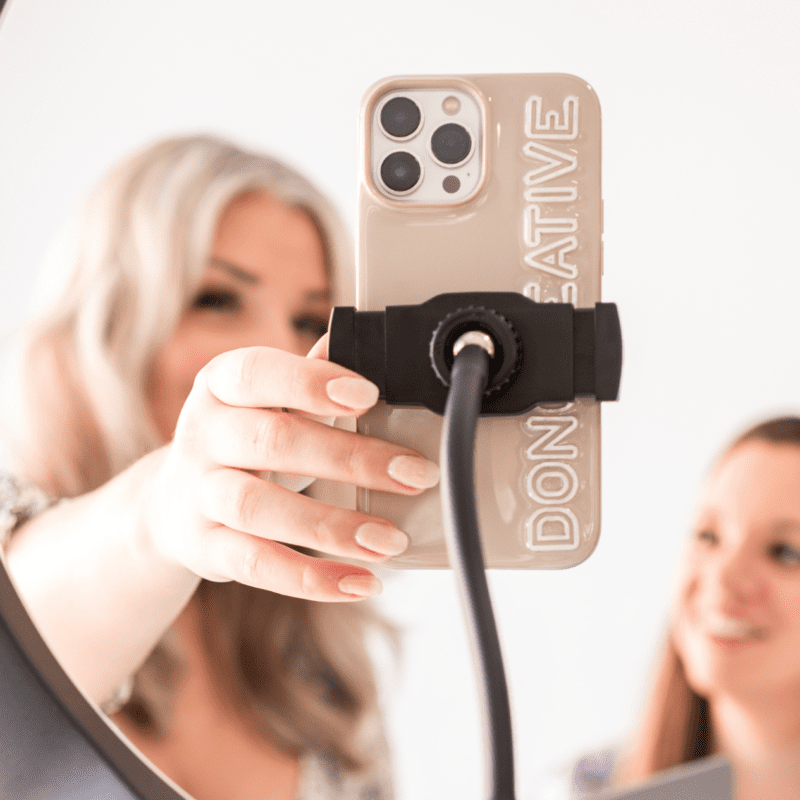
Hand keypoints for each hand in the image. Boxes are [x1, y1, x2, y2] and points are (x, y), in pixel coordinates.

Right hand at [142, 338, 438, 601]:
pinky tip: (360, 582)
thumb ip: (309, 378)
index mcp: (221, 385)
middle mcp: (203, 434)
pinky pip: (256, 564)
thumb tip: (362, 339)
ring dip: (332, 526)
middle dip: (351, 459)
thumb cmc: (242, 441)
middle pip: (274, 442)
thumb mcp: (264, 400)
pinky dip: (310, 578)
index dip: (310, 382)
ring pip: (261, 507)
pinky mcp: (203, 546)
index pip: (256, 373)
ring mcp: (198, 493)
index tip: (368, 395)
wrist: (174, 503)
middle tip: (415, 475)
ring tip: (389, 539)